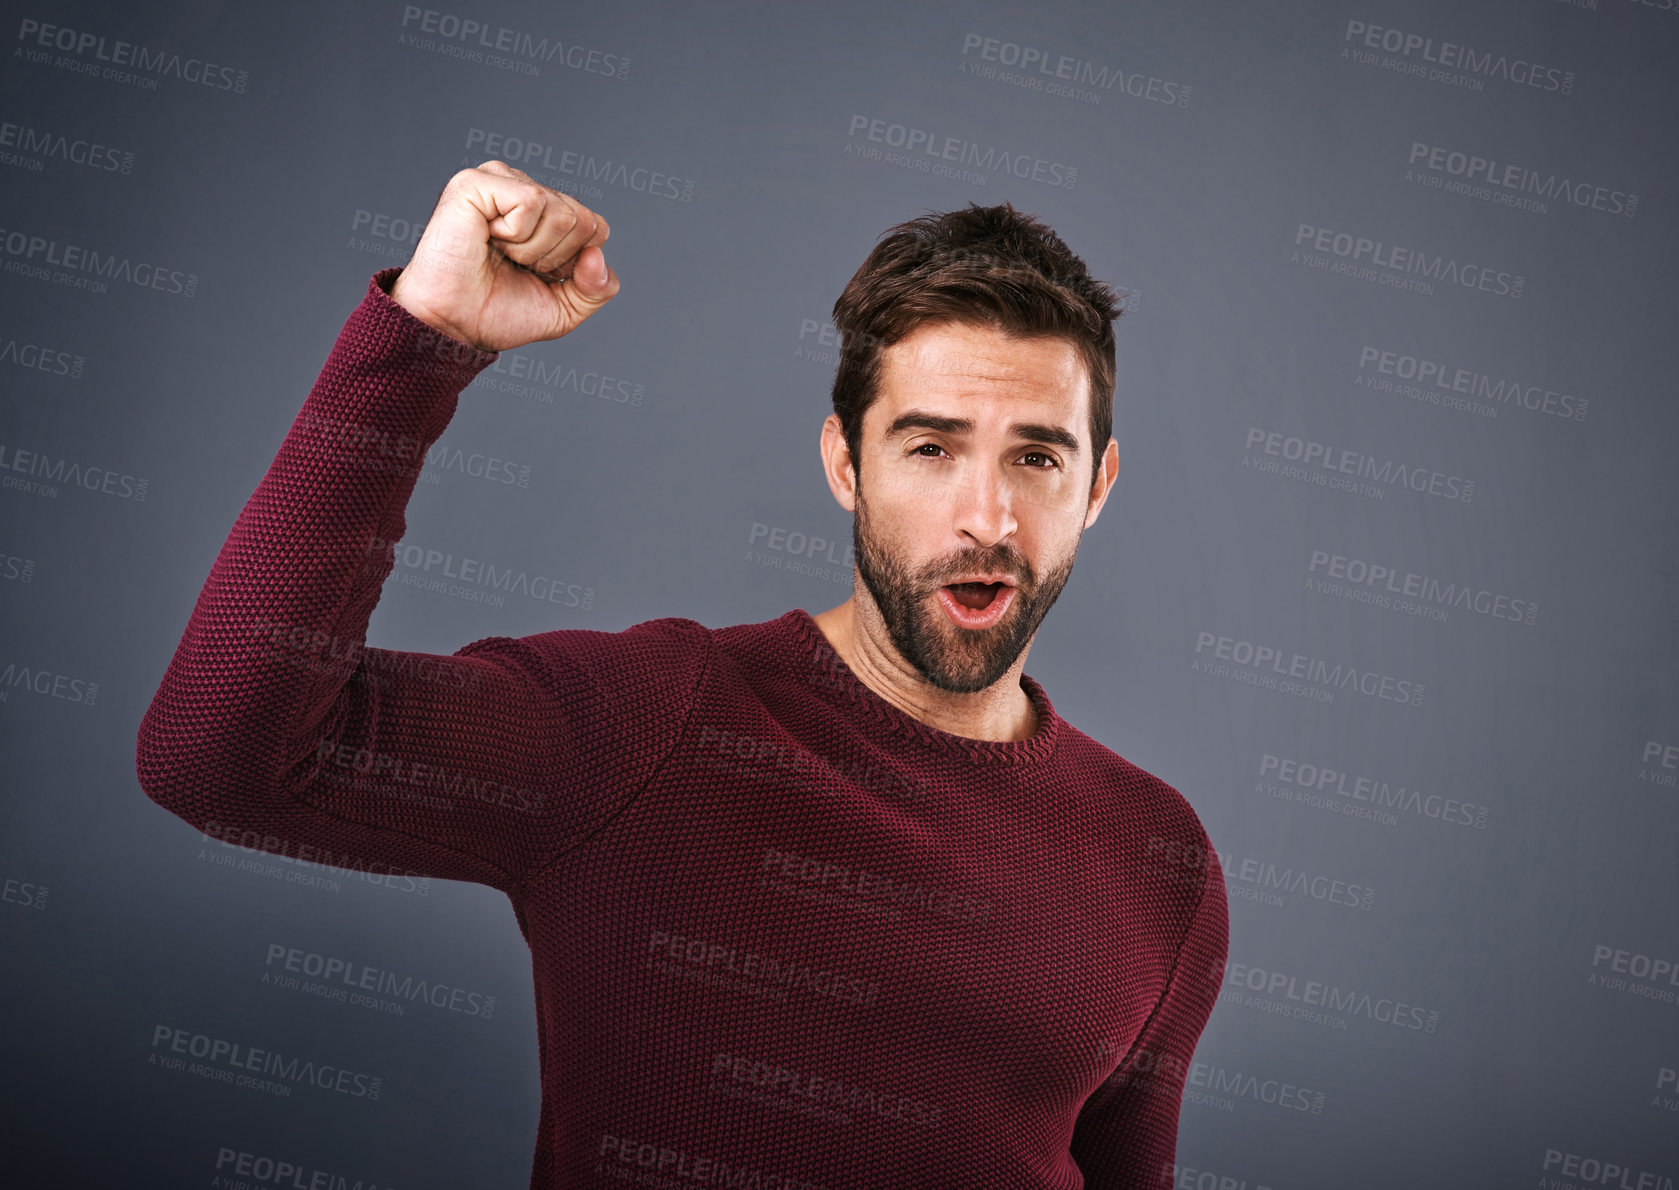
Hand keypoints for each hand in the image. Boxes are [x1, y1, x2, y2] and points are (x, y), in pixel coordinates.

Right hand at [390, 160, 619, 351]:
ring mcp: (501, 181)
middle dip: (553, 257)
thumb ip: (598, 288)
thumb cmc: (497, 312)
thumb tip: (597, 255)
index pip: (596, 228)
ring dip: (531, 249)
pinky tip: (486, 236)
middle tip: (512, 264)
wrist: (453, 325)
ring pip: (561, 211)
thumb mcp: (565, 309)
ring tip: (497, 252)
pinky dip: (515, 234)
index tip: (535, 274)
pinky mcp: (478, 181)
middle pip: (583, 220)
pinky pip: (532, 201)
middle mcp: (525, 190)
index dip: (573, 264)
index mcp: (546, 214)